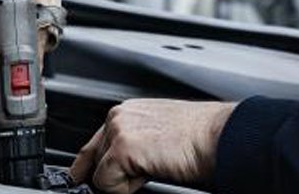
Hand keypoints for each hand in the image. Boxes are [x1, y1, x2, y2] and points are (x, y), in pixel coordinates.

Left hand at [70, 100, 235, 193]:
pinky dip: (125, 189)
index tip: (78, 177)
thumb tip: (122, 165)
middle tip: (145, 174)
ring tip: (154, 169)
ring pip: (99, 174)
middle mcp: (119, 116)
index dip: (88, 166)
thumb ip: (134, 144)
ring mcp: (119, 130)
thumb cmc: (201, 137)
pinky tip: (150, 173)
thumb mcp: (159, 135)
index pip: (95, 143)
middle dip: (113, 175)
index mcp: (128, 112)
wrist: (220, 136)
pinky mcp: (122, 148)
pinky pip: (106, 184)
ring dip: (123, 181)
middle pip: (93, 160)